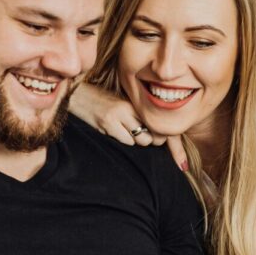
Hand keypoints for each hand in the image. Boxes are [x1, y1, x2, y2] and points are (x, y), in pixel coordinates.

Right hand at [70, 83, 187, 169]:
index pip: (160, 122)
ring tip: (121, 129)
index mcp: (137, 100)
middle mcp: (132, 106)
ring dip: (135, 141)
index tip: (180, 161)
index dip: (173, 143)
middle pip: (154, 135)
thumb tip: (157, 136)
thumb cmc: (100, 101)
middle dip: (150, 140)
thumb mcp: (122, 103)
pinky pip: (125, 141)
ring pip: (140, 140)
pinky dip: (122, 140)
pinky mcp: (108, 123)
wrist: (75, 93)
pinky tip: (111, 131)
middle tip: (139, 134)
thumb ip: (138, 116)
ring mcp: (120, 115)